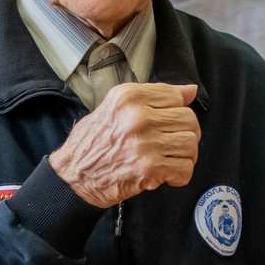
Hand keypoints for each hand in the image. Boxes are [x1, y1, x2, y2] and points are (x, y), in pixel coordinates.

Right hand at [49, 82, 199, 207]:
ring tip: (170, 158)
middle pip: (188, 120)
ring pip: (190, 144)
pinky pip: (184, 169)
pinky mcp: (149, 169)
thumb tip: (189, 90)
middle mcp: (138, 117)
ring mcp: (145, 144)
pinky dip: (180, 174)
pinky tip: (167, 173)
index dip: (177, 111)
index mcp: (129, 97)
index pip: (176, 96)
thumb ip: (154, 96)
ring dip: (185, 155)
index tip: (169, 122)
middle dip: (186, 133)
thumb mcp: (116, 106)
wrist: (74, 174)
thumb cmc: (93, 141)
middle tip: (173, 142)